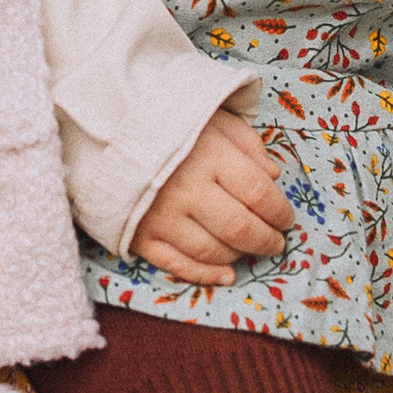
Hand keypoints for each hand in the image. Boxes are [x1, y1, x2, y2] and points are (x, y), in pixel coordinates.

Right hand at [131, 108, 289, 286]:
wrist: (105, 127)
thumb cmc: (168, 120)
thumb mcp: (213, 117)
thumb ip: (247, 144)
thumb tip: (273, 177)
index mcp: (209, 156)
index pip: (258, 194)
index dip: (279, 212)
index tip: (286, 218)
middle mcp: (186, 189)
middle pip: (239, 228)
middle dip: (266, 240)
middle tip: (276, 242)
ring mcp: (161, 216)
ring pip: (212, 251)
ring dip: (238, 255)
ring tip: (249, 250)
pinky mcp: (139, 234)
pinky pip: (176, 265)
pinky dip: (204, 275)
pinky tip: (225, 275)